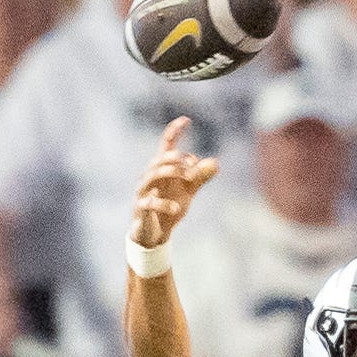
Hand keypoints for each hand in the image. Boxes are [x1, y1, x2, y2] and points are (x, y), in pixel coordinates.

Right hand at [131, 118, 218, 248]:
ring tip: (188, 177)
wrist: (153, 235)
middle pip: (158, 159)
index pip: (166, 146)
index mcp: (161, 170)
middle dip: (175, 158)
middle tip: (192, 164)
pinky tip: (176, 207)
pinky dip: (162, 204)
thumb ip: (199, 178)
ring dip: (170, 173)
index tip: (186, 120)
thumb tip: (215, 163)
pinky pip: (149, 203)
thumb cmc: (168, 209)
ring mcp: (143, 193)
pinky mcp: (141, 209)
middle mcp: (149, 178)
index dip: (174, 131)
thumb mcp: (187, 193)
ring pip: (151, 176)